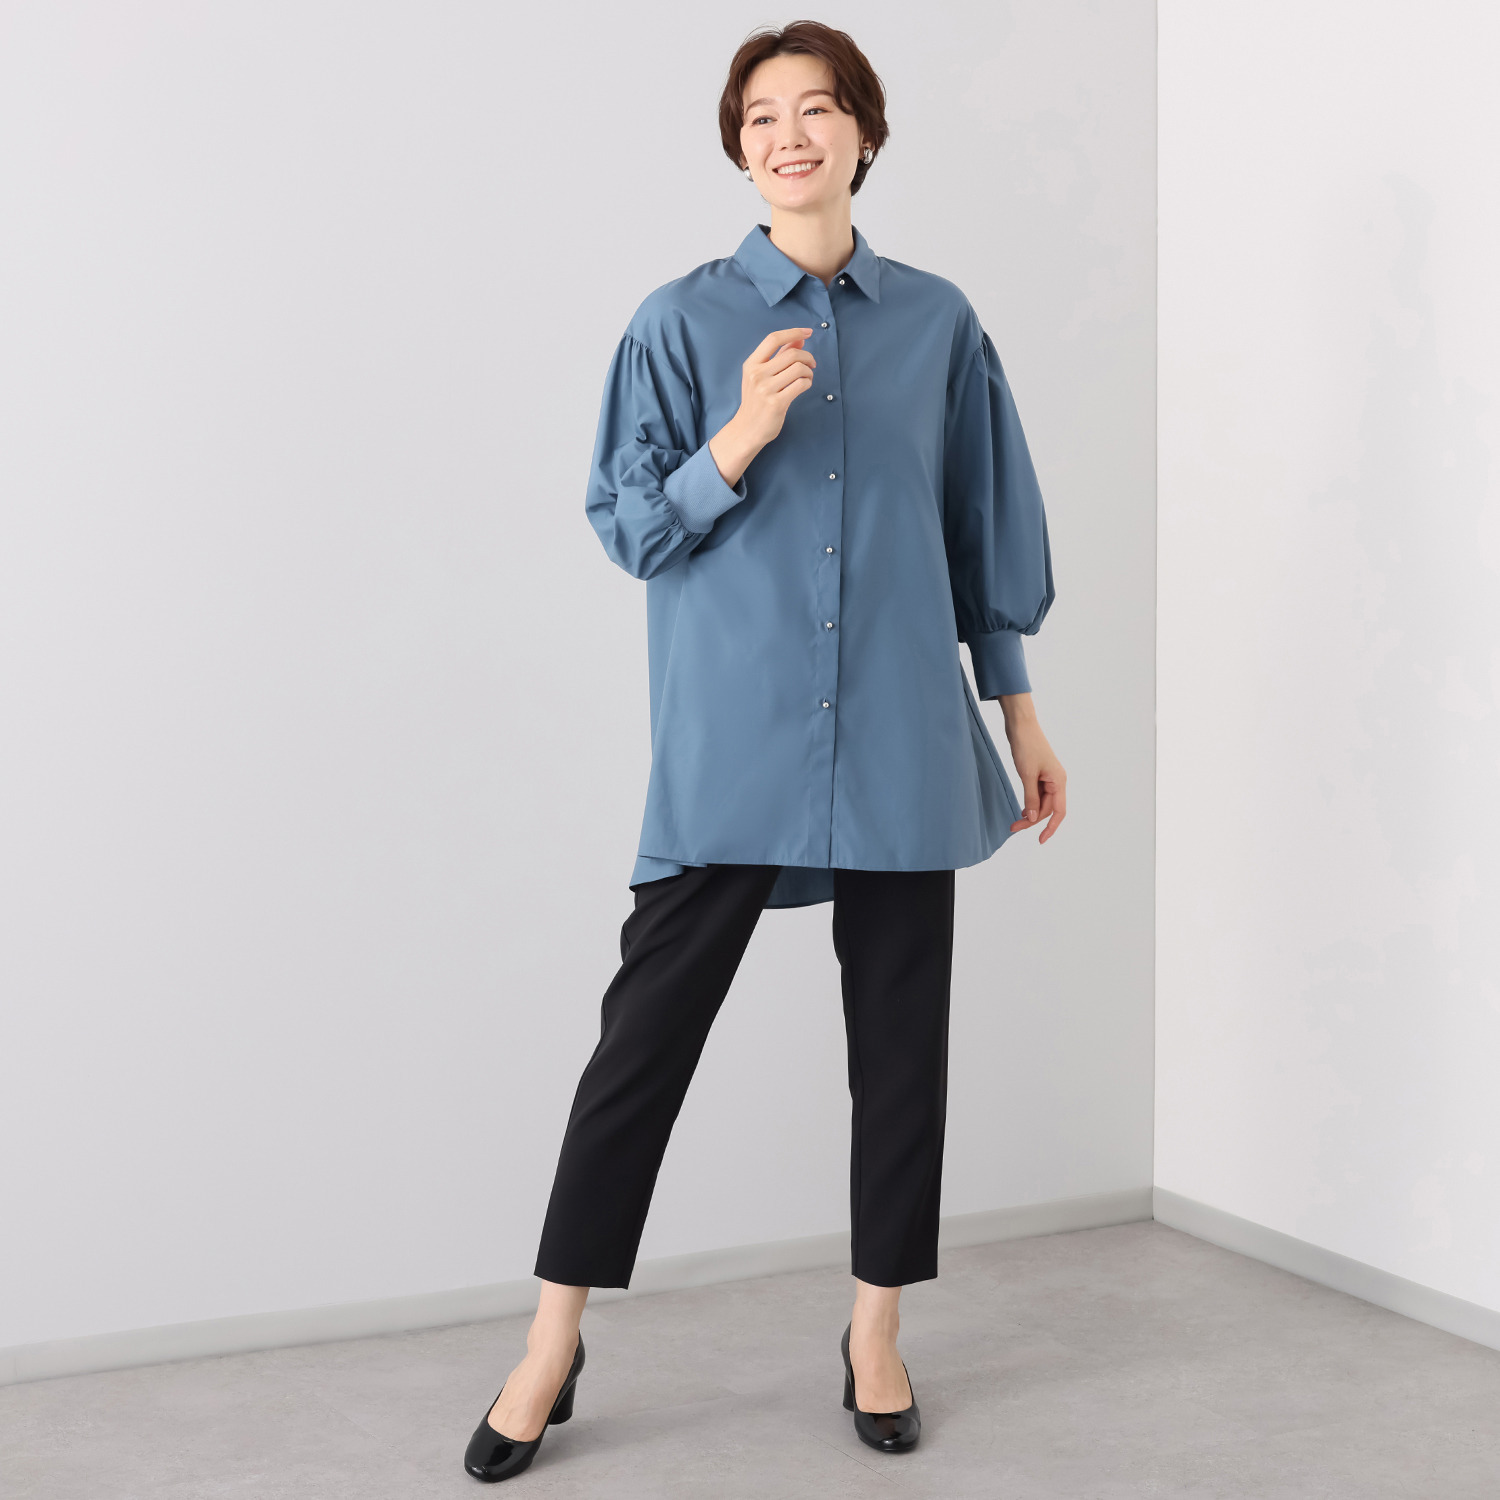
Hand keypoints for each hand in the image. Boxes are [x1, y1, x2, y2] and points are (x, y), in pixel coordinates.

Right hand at [708, 327, 815, 485]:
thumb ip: (779, 356)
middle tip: (812, 364)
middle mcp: (757, 375)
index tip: (808, 332)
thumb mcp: (762, 375)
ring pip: (798, 369)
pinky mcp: (777, 403)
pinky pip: (801, 385)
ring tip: (807, 377)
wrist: (748, 429)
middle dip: (807, 357)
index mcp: (751, 364)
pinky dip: (807, 383)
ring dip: (809, 372)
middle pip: (791, 354)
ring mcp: (766, 389)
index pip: (773, 339)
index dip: (793, 332)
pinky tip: (804, 386)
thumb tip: (799, 339)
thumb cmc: (757, 401)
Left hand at [999, 694, 1066, 842]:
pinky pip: (1037, 794)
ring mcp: (1048, 777)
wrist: (1021, 725)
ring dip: (1030, 812)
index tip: (1040, 840)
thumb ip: (1031, 798)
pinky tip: (1022, 809)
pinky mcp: (1039, 774)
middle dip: (1031, 820)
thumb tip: (1032, 818)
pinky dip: (1029, 803)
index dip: (1051, 827)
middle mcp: (1057, 781)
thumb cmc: (1026, 745)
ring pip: (1041, 802)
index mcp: (1059, 781)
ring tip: (1014, 821)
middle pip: (1047, 808)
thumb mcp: (1027, 774)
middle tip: (1013, 827)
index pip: (1059, 811)